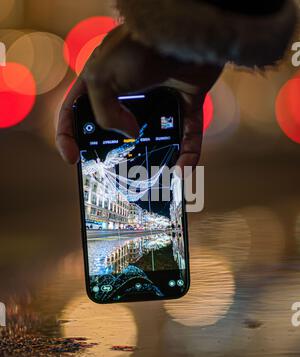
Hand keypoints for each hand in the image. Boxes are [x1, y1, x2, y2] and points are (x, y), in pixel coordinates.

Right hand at [56, 25, 222, 168]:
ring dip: (156, 160)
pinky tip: (182, 171)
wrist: (185, 33)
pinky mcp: (187, 104)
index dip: (68, 135)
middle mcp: (130, 93)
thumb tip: (130, 135)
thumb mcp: (102, 76)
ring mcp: (160, 100)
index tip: (72, 159)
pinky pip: (188, 135)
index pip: (76, 112)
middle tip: (116, 174)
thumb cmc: (138, 48)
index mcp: (101, 82)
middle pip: (117, 131)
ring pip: (156, 138)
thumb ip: (104, 112)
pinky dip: (187, 154)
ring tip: (154, 180)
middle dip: (116, 154)